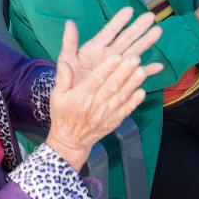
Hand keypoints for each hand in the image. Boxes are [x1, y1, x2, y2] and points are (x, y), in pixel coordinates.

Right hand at [44, 8, 161, 169]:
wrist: (71, 141)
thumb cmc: (63, 114)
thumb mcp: (56, 96)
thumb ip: (62, 78)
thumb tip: (65, 63)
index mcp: (80, 96)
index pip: (95, 80)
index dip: (107, 68)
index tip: (116, 57)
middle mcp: (95, 105)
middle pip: (111, 86)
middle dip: (124, 72)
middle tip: (134, 58)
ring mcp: (106, 114)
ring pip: (121, 97)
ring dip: (132, 84)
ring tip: (142, 71)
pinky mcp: (114, 121)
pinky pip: (126, 110)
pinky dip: (135, 102)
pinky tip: (142, 92)